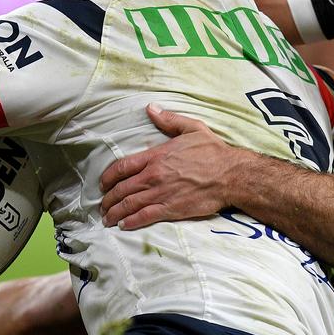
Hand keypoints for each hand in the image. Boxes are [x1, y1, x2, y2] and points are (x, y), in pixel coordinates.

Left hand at [99, 103, 243, 229]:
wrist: (231, 175)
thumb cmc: (213, 151)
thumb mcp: (191, 128)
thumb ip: (169, 120)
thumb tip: (151, 109)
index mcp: (156, 156)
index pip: (122, 166)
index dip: (108, 177)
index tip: (103, 184)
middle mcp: (154, 175)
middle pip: (122, 189)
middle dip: (108, 199)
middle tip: (102, 206)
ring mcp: (161, 193)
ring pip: (129, 205)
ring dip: (115, 213)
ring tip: (107, 219)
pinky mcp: (171, 209)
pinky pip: (145, 216)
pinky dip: (131, 222)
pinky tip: (124, 225)